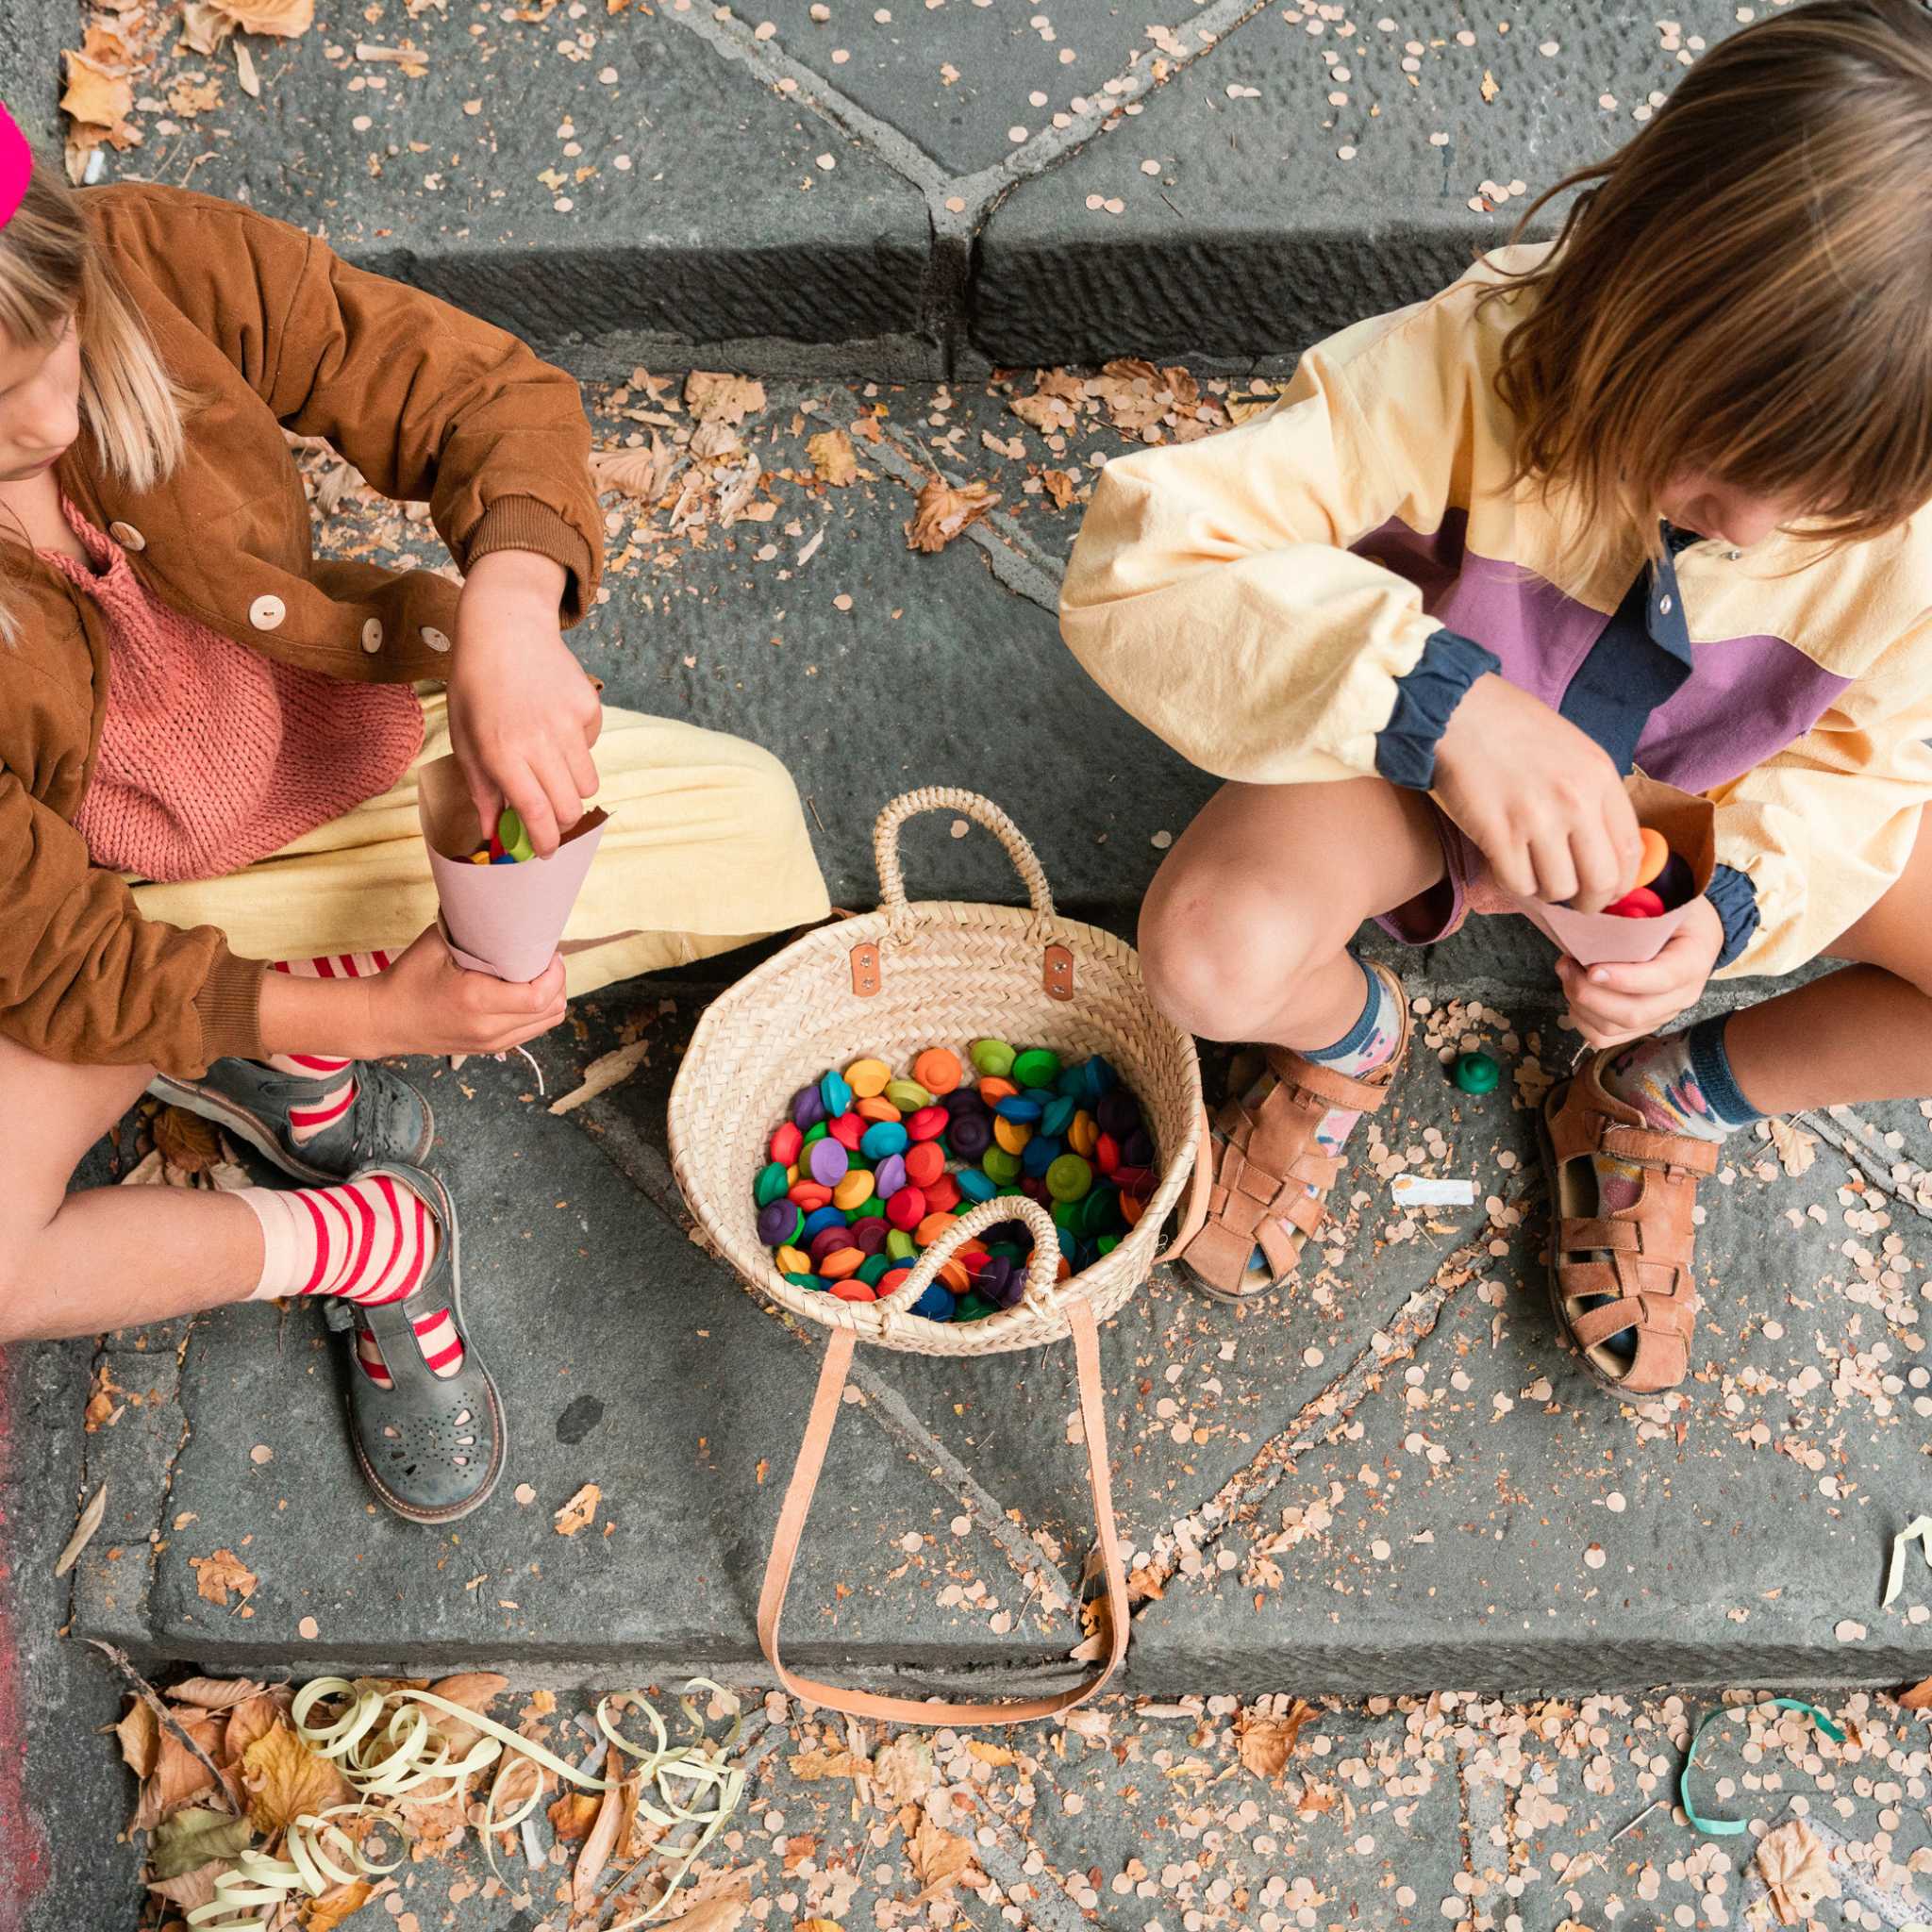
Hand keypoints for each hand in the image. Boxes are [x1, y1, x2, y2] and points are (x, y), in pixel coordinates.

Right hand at [259, 926, 567, 1059]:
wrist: (383, 1020)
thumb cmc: (407, 978)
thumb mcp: (437, 944)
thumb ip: (473, 928)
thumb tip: (502, 903)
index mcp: (477, 1000)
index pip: (539, 996)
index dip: (555, 973)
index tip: (549, 952)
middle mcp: (489, 1027)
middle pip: (551, 1010)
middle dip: (558, 982)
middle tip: (547, 959)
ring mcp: (491, 1043)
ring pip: (546, 1023)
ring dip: (551, 997)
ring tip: (538, 974)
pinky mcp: (491, 1049)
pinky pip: (531, 1031)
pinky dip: (538, 1011)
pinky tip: (526, 991)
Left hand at [447, 548, 600, 856]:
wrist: (505, 626)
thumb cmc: (476, 685)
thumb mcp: (465, 738)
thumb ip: (482, 788)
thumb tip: (493, 831)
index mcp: (503, 753)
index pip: (536, 814)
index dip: (543, 841)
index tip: (543, 852)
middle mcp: (539, 741)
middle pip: (571, 806)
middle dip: (562, 821)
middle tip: (549, 815)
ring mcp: (568, 722)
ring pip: (588, 782)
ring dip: (572, 786)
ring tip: (549, 765)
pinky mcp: (588, 706)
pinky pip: (591, 746)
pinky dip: (577, 747)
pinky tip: (554, 722)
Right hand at [1432, 674, 1643, 911]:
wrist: (1456, 712)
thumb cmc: (1511, 727)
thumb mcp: (1573, 749)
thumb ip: (1593, 794)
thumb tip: (1603, 846)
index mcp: (1599, 776)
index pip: (1630, 850)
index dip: (1621, 882)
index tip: (1606, 889)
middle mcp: (1576, 801)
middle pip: (1601, 881)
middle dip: (1589, 901)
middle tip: (1575, 901)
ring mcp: (1537, 819)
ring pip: (1558, 888)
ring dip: (1546, 890)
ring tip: (1533, 873)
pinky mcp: (1498, 833)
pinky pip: (1518, 883)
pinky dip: (1514, 884)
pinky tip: (1507, 866)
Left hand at [1555, 895, 1724, 1049]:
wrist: (1695, 934)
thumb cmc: (1677, 912)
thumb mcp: (1670, 898)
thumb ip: (1642, 904)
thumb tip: (1598, 905)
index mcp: (1693, 961)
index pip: (1662, 978)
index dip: (1624, 978)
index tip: (1592, 968)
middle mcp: (1682, 995)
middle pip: (1633, 1012)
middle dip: (1589, 992)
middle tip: (1566, 965)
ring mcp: (1663, 1014)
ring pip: (1615, 1028)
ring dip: (1580, 1004)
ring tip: (1566, 973)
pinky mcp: (1643, 1023)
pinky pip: (1607, 1037)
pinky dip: (1582, 1020)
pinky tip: (1573, 994)